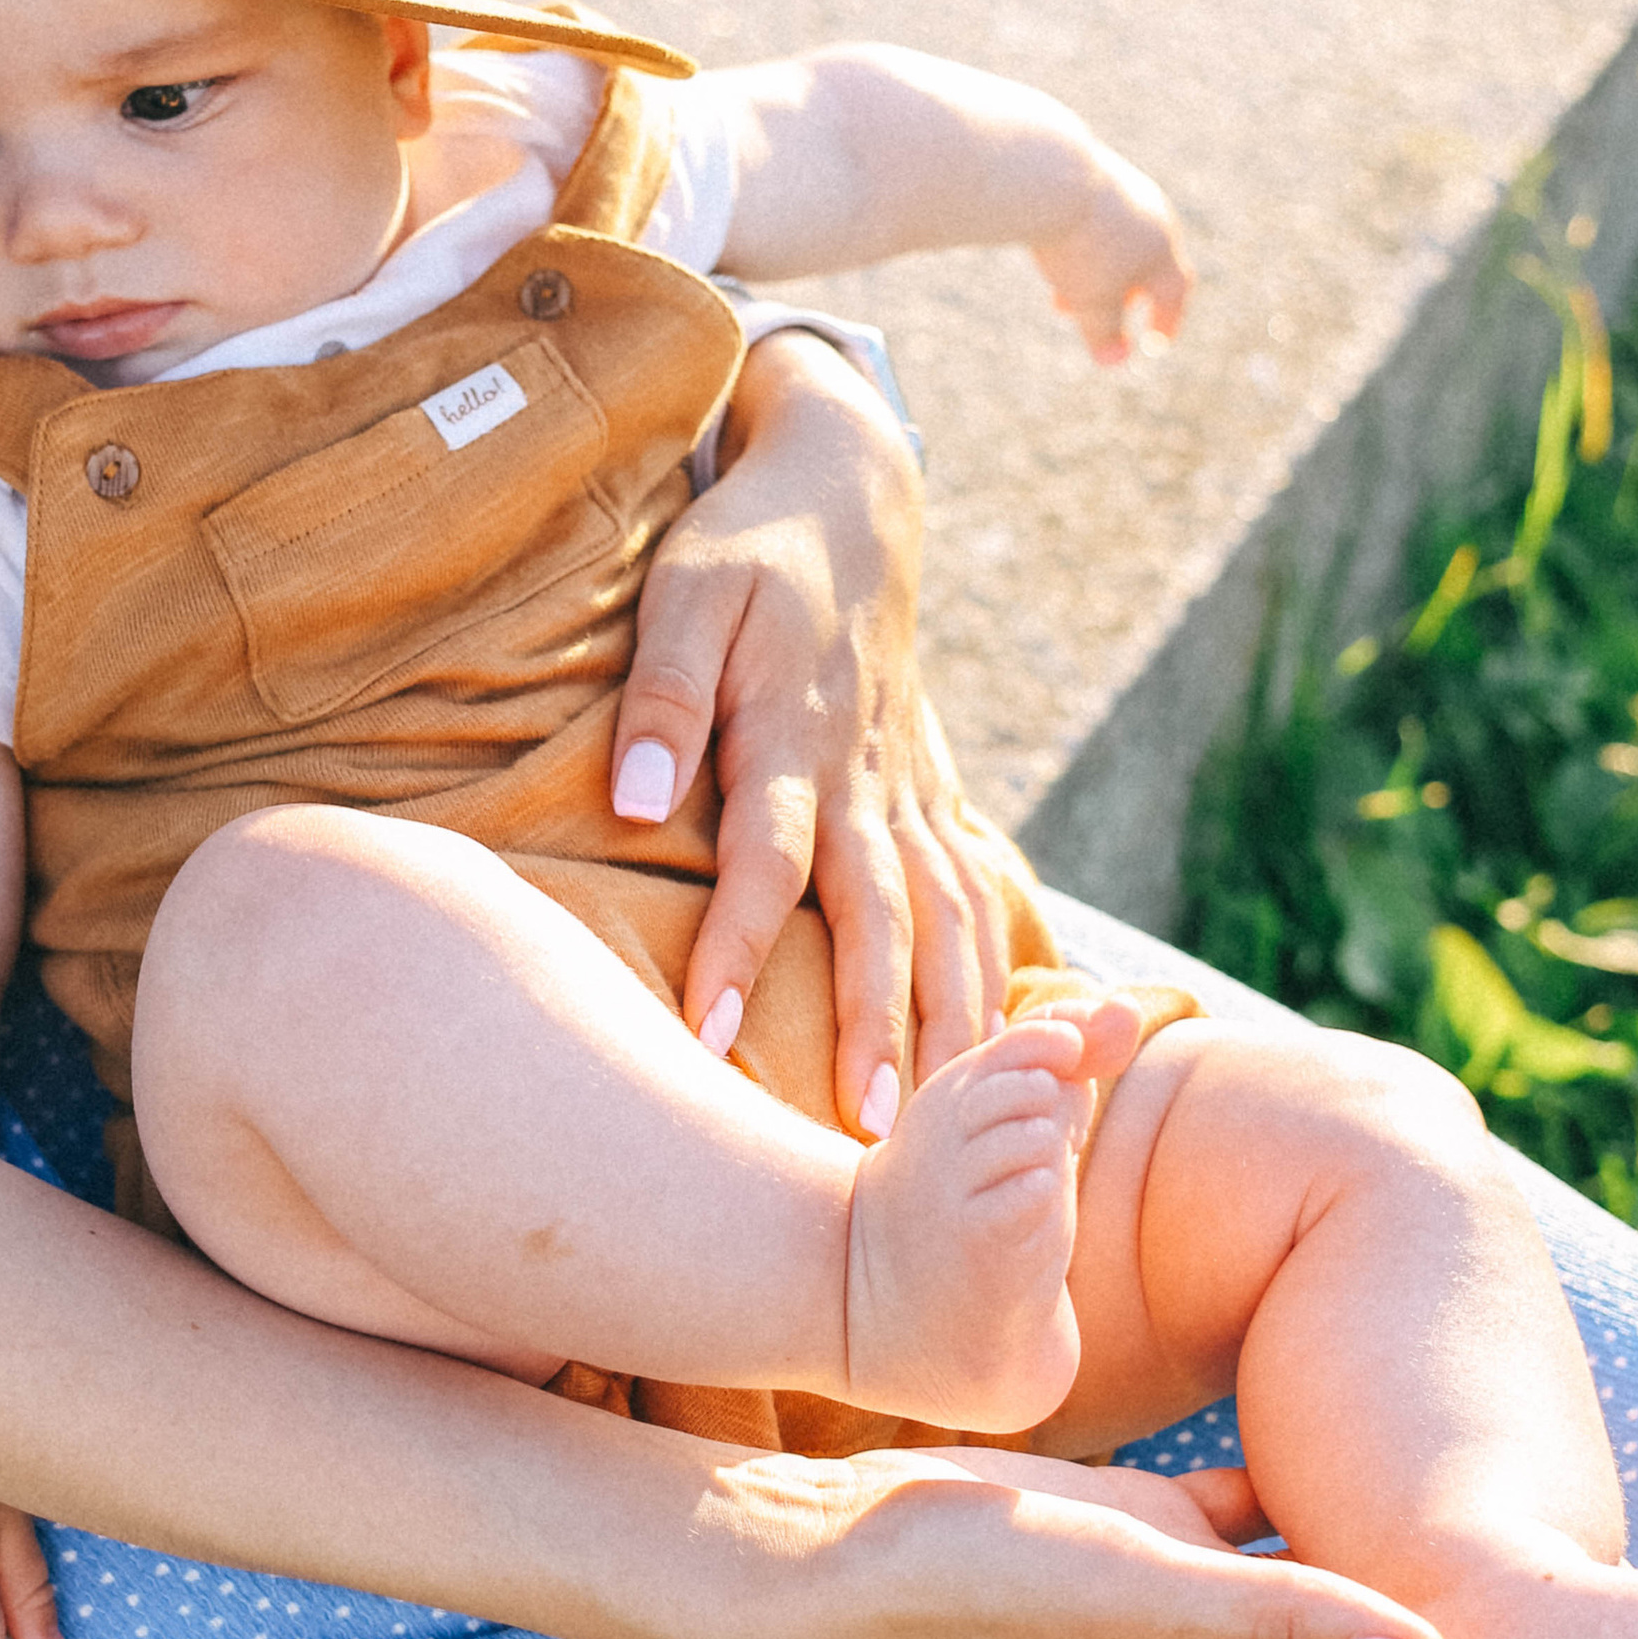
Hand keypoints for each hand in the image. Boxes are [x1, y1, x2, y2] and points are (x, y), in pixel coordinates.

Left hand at [610, 334, 1028, 1120]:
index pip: (764, 864)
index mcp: (795, 736)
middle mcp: (865, 780)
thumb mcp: (683, 597)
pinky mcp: (934, 797)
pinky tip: (1009, 1051)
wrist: (850, 501)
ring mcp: (912, 792)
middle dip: (880, 1030)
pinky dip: (998, 973)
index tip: (709, 1042)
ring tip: (944, 1126)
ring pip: (951, 920)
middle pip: (882, 920)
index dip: (739, 953)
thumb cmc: (747, 554)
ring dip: (951, 1023)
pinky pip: (979, 896)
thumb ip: (662, 704)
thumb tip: (629, 808)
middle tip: (872, 1137)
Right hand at [711, 1444, 1437, 1638]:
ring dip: (1367, 1547)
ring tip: (1450, 1508)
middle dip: (1440, 1619)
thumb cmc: (966, 1573)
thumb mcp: (1131, 1578)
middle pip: (1359, 1635)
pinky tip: (1304, 1434)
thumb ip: (1278, 1612)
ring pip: (1302, 1565)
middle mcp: (1207, 1624)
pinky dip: (1278, 1478)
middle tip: (1540, 1587)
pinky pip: (1230, 1498)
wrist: (821, 1553)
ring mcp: (1161, 1567)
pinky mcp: (1113, 1510)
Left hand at [1029, 145, 1190, 366]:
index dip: (1168, 320)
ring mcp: (1126, 189)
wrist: (1052, 177)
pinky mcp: (1097, 171)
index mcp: (1162, 247)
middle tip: (1091, 317)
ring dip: (1095, 272)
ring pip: (1118, 241)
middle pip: (1146, 265)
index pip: (1176, 290)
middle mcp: (1153, 215)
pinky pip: (1096, 218)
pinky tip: (1052, 247)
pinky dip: (1082, 244)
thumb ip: (1105, 332)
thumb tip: (1114, 361)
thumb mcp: (1091, 299)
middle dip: (1120, 297)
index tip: (1156, 343)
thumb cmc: (1078, 245)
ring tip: (1060, 291)